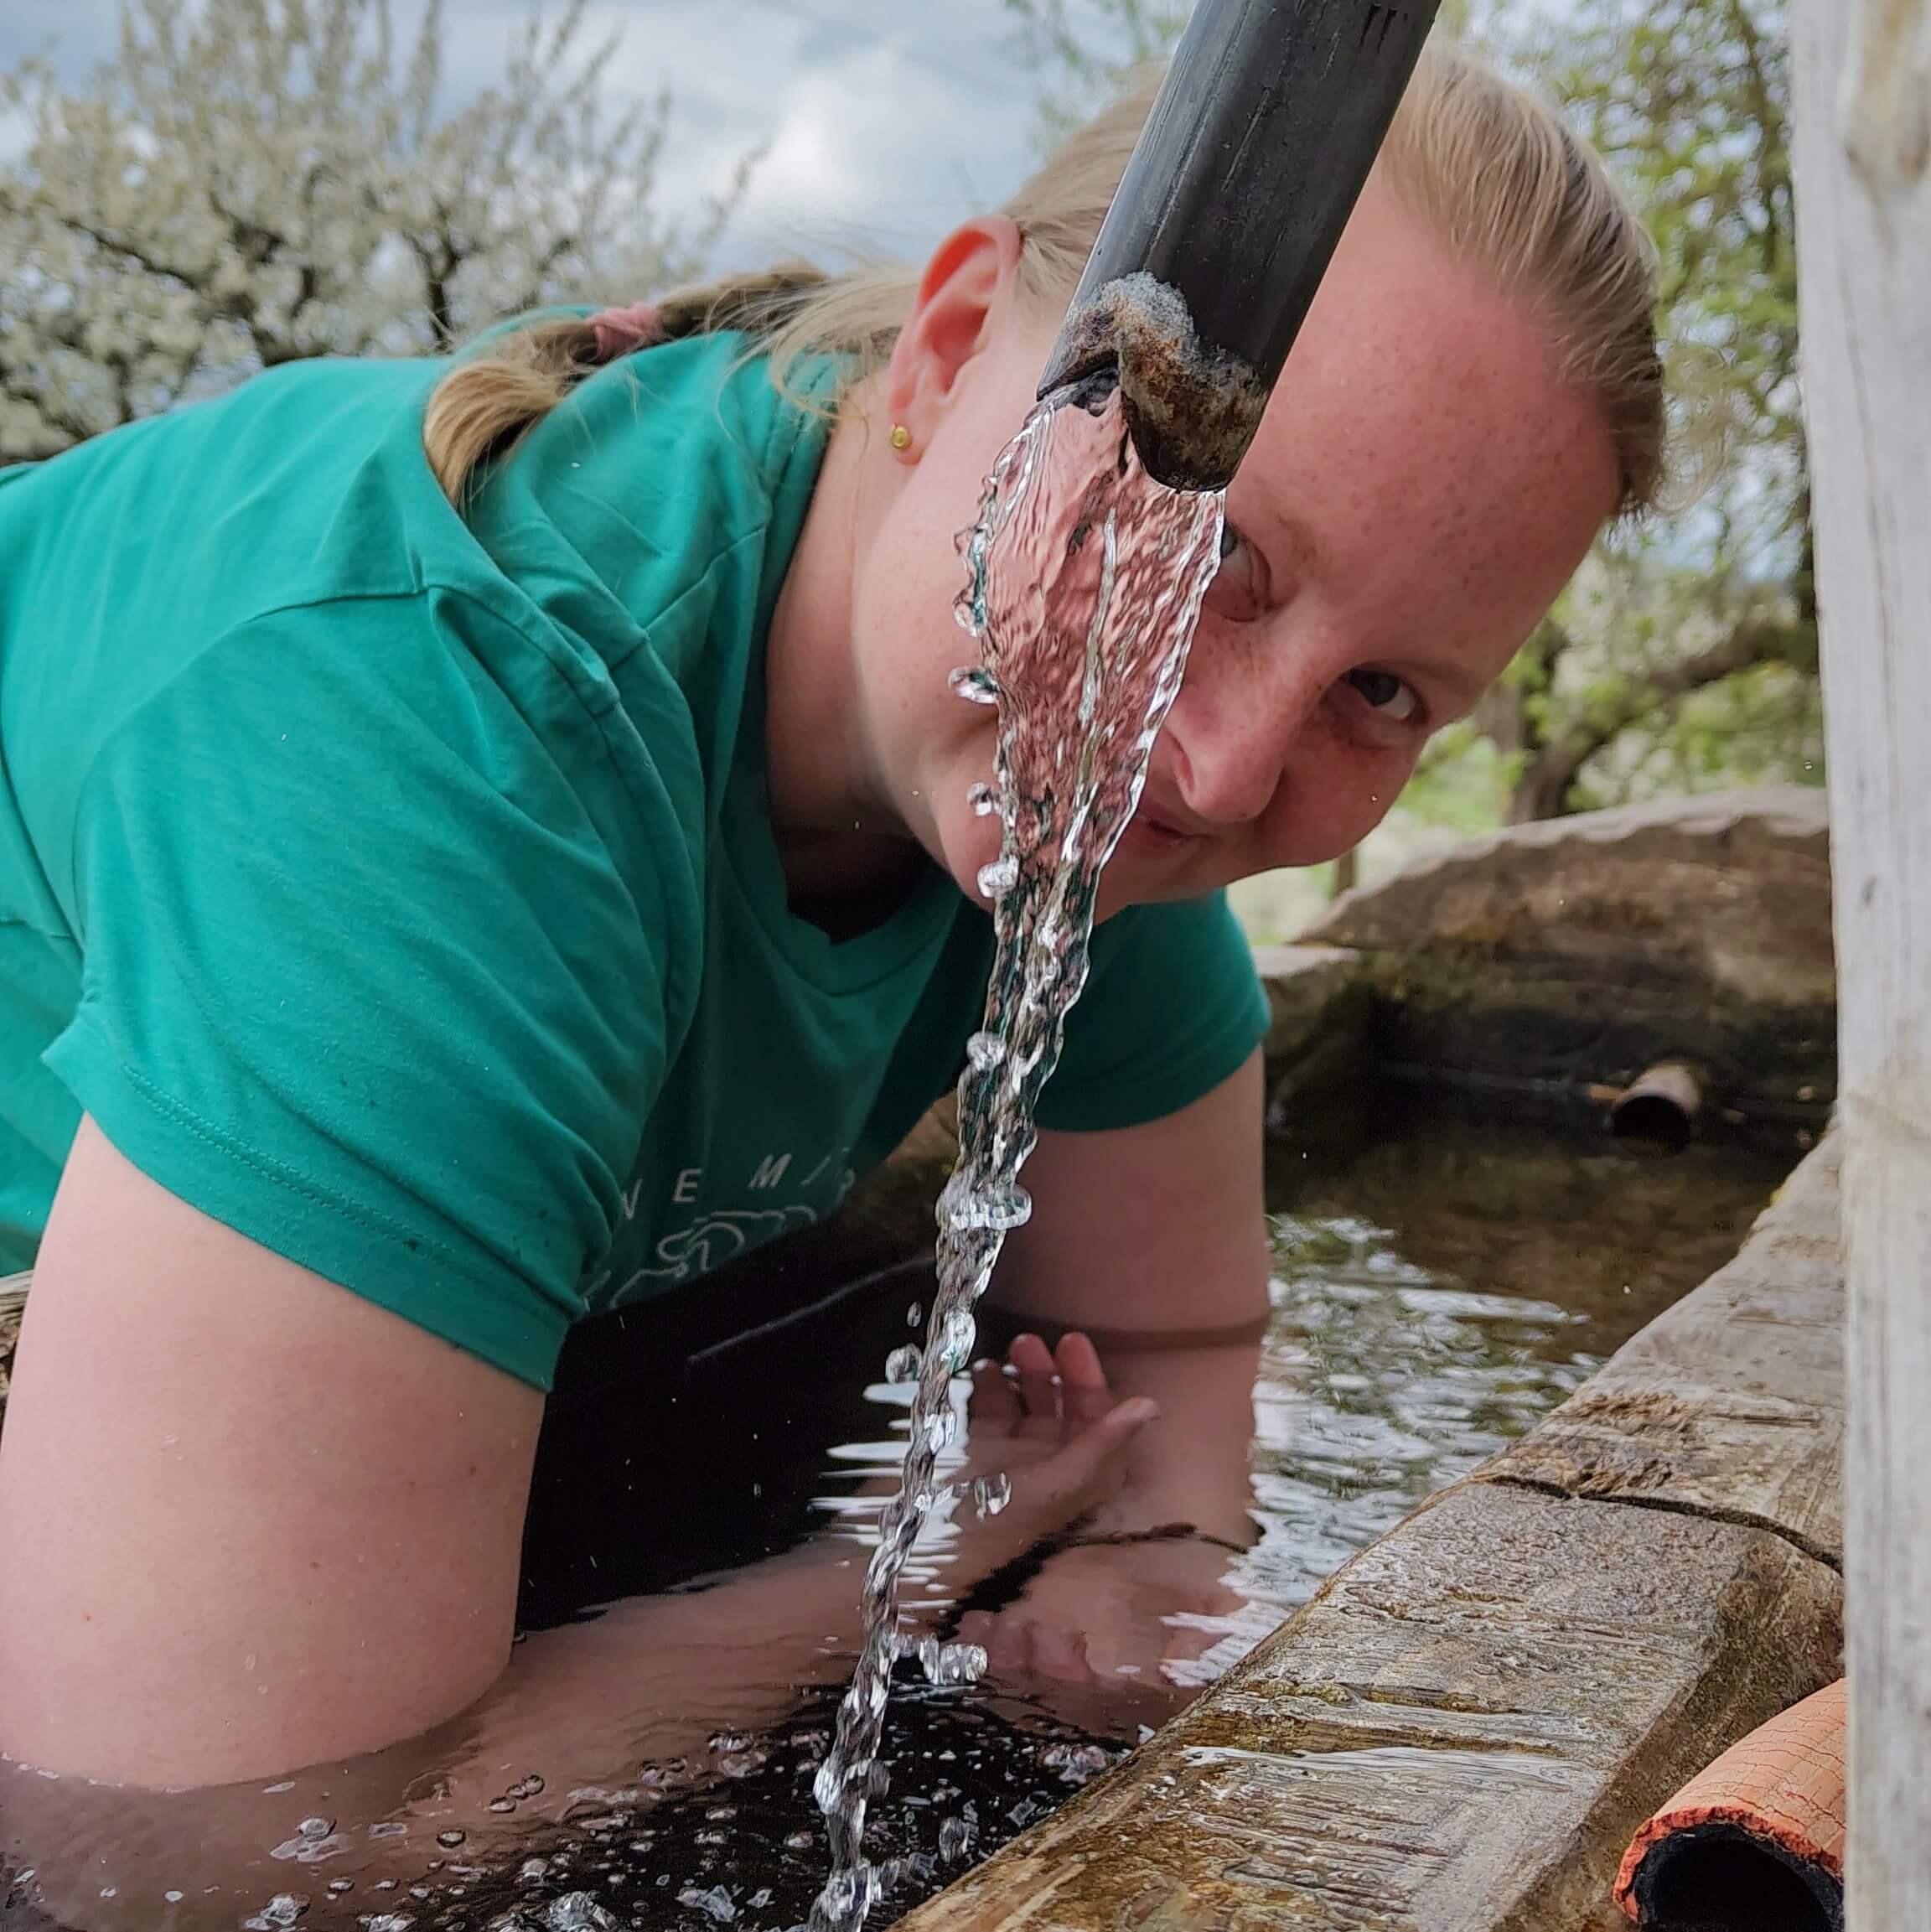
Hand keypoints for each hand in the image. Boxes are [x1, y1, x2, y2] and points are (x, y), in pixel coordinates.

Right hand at [950, 1332, 1249, 1727]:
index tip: (1072, 1343)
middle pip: (1059, 1412)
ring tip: (1003, 1356)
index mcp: (1076, 1484)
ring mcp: (1007, 1467)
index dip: (1089, 1382)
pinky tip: (980, 1373)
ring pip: (1022, 1410)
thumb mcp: (1052, 1489)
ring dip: (1018, 1378)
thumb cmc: (994, 1535)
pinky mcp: (971, 1463)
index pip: (1096, 1424)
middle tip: (1030, 1342)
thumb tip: (1151, 1406)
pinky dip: (986, 1392)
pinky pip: (987, 1418)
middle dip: (1050, 1373)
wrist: (923, 1571)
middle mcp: (1045, 1474)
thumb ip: (1099, 1446)